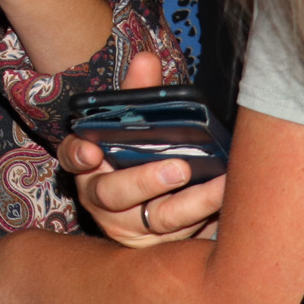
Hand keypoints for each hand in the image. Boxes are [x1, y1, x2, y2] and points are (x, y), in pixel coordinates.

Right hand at [59, 51, 224, 246]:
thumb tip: (147, 58)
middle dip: (145, 181)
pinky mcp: (160, 246)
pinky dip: (209, 219)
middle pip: (112, 194)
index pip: (72, 158)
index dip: (78, 155)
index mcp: (88, 165)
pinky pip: (185, 236)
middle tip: (179, 168)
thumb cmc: (136, 157)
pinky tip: (232, 201)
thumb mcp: (130, 125)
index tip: (91, 151)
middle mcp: (102, 198)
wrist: (148, 212)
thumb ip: (135, 94)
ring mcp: (130, 227)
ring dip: (191, 203)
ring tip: (220, 186)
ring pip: (157, 219)